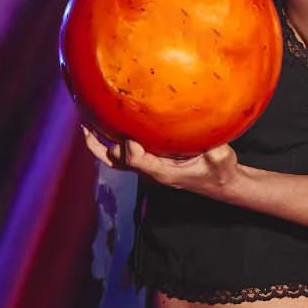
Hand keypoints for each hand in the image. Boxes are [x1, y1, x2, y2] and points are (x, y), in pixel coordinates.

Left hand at [81, 126, 241, 198]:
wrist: (219, 183)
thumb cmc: (220, 171)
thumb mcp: (221, 158)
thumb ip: (216, 147)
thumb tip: (212, 127)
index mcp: (163, 173)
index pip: (136, 162)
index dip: (129, 148)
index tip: (132, 136)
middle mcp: (150, 172)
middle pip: (116, 162)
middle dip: (101, 145)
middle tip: (88, 125)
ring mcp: (147, 168)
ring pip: (115, 160)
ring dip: (98, 144)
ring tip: (86, 124)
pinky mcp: (149, 162)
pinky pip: (122, 155)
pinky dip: (110, 142)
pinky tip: (106, 124)